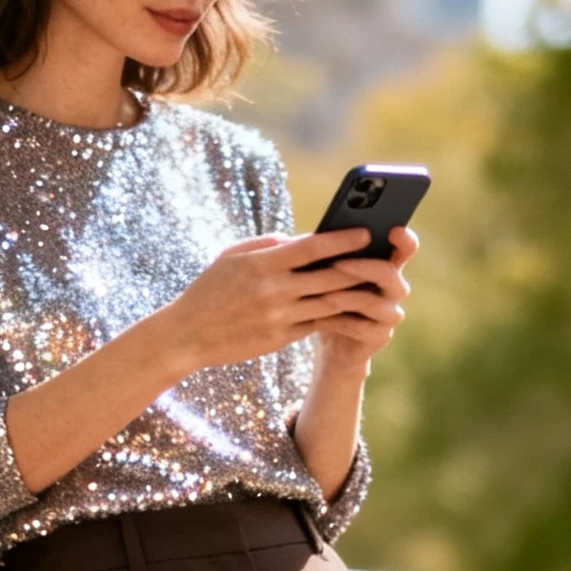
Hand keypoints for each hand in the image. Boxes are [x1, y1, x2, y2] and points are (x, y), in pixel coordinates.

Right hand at [166, 227, 388, 369]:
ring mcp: (279, 316)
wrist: (188, 334)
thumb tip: (303, 238)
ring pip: (328, 302)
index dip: (343, 239)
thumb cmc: (210, 288)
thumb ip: (269, 244)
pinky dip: (337, 315)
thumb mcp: (233, 256)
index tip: (366, 232)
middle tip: (382, 257)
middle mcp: (274, 290)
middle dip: (359, 266)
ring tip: (376, 285)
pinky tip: (354, 308)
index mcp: (263, 263)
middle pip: (328, 275)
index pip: (312, 247)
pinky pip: (316, 323)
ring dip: (355, 294)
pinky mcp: (280, 338)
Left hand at [312, 227, 416, 361]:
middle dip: (363, 267)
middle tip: (337, 263)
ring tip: (323, 294)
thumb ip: (330, 254)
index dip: (404, 240)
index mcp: (385, 264)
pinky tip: (319, 320)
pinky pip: (364, 328)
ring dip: (348, 297)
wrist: (329, 339)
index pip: (405, 248)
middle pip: (390, 273)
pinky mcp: (379, 337)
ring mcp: (389, 314)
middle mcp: (394, 288)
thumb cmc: (325, 296)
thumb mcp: (326, 271)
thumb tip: (313, 235)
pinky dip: (340, 323)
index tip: (393, 230)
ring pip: (376, 302)